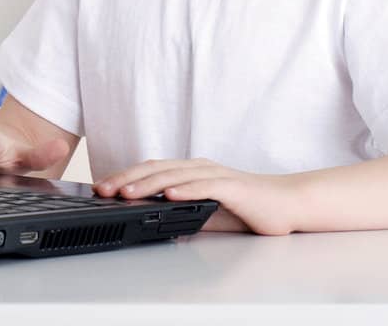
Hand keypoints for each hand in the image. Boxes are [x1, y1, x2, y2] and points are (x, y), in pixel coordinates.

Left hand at [92, 157, 297, 235]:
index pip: (151, 170)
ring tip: (126, 192)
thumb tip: (153, 220)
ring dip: (148, 184)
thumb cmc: (247, 208)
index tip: (102, 187)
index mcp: (191, 171)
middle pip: (156, 169)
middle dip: (127, 179)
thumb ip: (182, 213)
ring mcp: (216, 174)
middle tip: (103, 188)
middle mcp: (200, 168)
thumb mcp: (206, 212)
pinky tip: (169, 194)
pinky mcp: (232, 186)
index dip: (125, 176)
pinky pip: (205, 186)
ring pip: (175, 175)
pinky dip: (185, 189)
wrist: (286, 204)